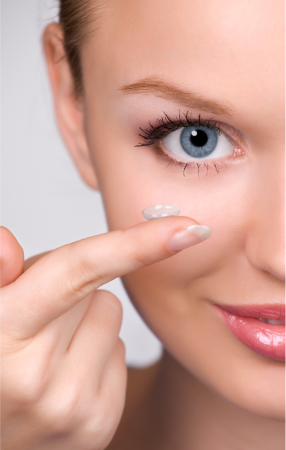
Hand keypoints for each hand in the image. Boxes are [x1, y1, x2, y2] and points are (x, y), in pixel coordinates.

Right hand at [0, 218, 207, 449]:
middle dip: (76, 298)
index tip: (186, 228)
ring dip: (87, 327)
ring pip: (116, 326)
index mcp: (4, 331)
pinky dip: (97, 357)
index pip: (78, 272)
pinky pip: (120, 356)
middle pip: (104, 296)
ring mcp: (71, 407)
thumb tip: (6, 245)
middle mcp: (38, 378)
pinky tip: (64, 375)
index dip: (135, 244)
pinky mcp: (98, 426)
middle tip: (39, 322)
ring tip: (48, 352)